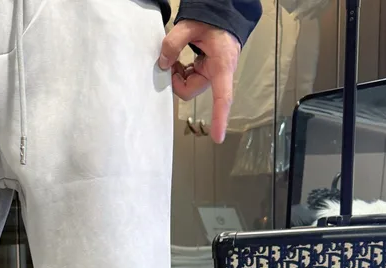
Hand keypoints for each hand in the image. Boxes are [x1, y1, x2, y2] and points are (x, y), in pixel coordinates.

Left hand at [159, 21, 240, 143]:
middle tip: (169, 62)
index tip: (217, 137)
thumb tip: (163, 63)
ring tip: (175, 58)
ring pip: (187, 86)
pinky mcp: (205, 72)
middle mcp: (218, 73)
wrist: (222, 13)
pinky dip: (180, 72)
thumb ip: (173, 43)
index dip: (219, 118)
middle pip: (190, 91)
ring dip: (177, 75)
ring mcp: (211, 74)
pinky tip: (180, 61)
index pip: (222, 97)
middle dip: (176, 81)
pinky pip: (188, 79)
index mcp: (221, 65)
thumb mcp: (191, 25)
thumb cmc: (213, 19)